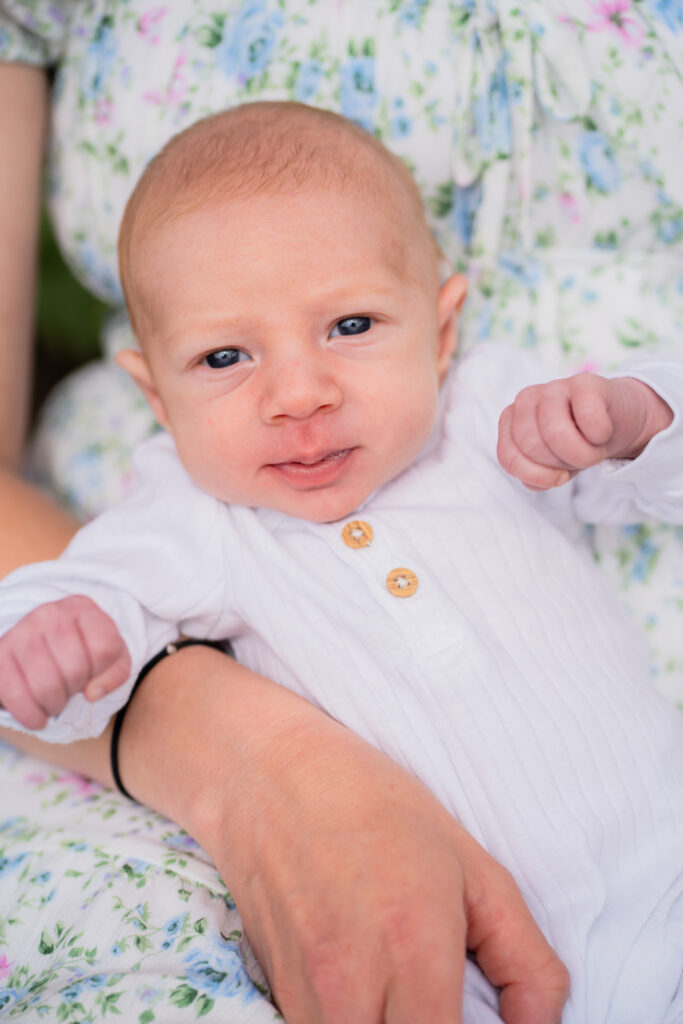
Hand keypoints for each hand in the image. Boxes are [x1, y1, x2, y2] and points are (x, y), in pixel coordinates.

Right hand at [0, 595, 130, 728]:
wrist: (38, 651)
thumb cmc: (80, 655)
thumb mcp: (110, 659)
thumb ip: (115, 674)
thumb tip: (91, 693)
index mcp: (82, 609)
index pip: (105, 647)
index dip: (102, 671)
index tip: (92, 673)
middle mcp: (50, 614)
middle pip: (75, 669)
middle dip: (75, 690)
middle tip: (69, 690)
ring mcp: (21, 633)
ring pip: (46, 686)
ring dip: (54, 705)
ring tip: (53, 702)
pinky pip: (15, 695)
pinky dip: (31, 716)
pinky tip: (37, 716)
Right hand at [204, 709, 569, 1023]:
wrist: (272, 774)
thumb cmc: (376, 806)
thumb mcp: (473, 865)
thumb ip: (525, 958)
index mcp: (414, 950)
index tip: (485, 1022)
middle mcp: (352, 987)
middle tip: (449, 1005)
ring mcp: (306, 996)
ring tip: (408, 996)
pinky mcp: (276, 994)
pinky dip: (355, 1023)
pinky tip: (369, 989)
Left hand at [497, 373, 673, 490]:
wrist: (614, 419)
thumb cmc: (576, 442)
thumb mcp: (552, 466)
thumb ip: (536, 476)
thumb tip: (546, 478)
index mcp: (510, 421)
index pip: (509, 457)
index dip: (538, 476)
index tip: (560, 477)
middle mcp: (525, 400)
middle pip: (532, 446)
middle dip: (561, 464)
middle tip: (579, 458)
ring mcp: (553, 387)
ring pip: (556, 433)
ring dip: (583, 454)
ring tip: (594, 450)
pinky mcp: (583, 382)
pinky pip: (587, 416)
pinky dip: (600, 434)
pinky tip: (603, 432)